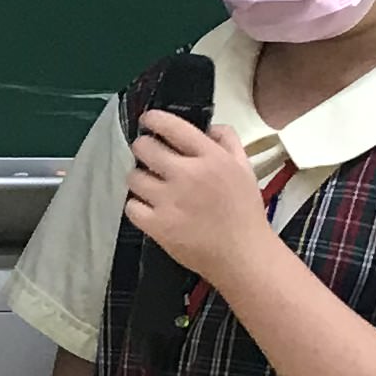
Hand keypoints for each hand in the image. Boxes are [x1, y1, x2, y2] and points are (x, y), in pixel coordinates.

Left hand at [120, 110, 276, 287]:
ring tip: (151, 186)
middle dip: (143, 148)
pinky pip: (131, 205)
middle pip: (144, 148)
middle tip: (149, 157)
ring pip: (133, 176)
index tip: (148, 122)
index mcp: (211, 158)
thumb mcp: (245, 168)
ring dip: (140, 179)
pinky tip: (149, 208)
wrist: (242, 256)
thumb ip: (228, 141)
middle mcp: (187, 175)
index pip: (172, 127)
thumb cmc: (245, 212)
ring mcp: (169, 201)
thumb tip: (208, 126)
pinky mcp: (157, 225)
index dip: (153, 120)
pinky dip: (137, 206)